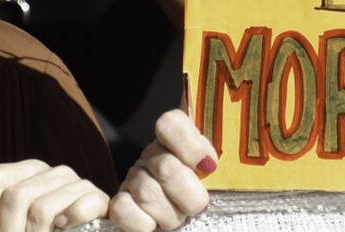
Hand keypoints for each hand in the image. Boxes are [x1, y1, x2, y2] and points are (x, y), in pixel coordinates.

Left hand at [0, 160, 108, 231]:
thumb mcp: (12, 226)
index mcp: (28, 172)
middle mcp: (53, 172)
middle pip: (16, 196)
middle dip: (8, 231)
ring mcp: (78, 184)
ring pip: (41, 208)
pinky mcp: (98, 200)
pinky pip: (78, 207)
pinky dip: (67, 222)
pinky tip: (61, 230)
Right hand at [109, 109, 215, 231]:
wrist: (183, 215)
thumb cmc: (207, 192)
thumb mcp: (220, 172)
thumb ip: (224, 160)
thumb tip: (219, 164)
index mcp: (178, 139)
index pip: (171, 123)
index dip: (191, 146)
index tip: (210, 168)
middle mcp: (152, 154)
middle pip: (166, 167)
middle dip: (189, 196)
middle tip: (199, 207)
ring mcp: (133, 177)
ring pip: (147, 193)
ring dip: (171, 215)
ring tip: (180, 218)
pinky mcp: (119, 202)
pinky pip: (123, 210)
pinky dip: (144, 225)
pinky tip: (156, 225)